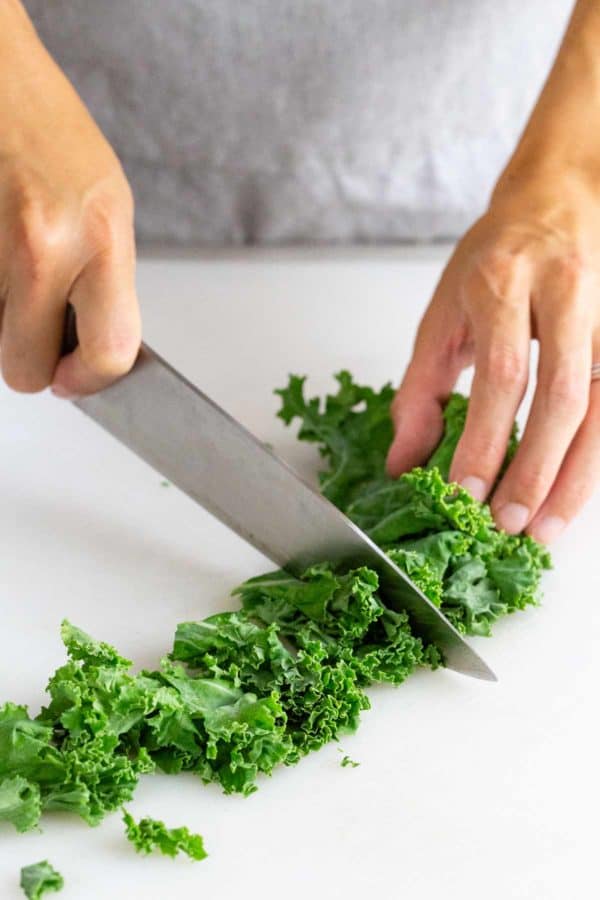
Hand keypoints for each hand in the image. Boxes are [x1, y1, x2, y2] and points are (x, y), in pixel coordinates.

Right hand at [0, 1, 139, 397]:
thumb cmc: (52, 135)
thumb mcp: (109, 209)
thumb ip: (106, 283)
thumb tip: (92, 352)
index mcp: (100, 235)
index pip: (109, 350)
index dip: (90, 378)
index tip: (75, 378)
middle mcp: (43, 244)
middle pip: (22, 368)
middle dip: (28, 359)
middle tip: (32, 327)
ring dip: (1, 320)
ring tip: (14, 267)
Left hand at [387, 170, 599, 542]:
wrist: (555, 202)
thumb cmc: (493, 261)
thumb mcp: (442, 315)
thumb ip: (420, 390)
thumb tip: (403, 464)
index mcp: (504, 283)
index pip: (502, 373)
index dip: (487, 439)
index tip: (466, 492)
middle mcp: (564, 296)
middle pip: (562, 395)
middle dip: (537, 468)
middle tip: (508, 523)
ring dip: (576, 477)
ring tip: (544, 529)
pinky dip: (593, 458)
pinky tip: (571, 496)